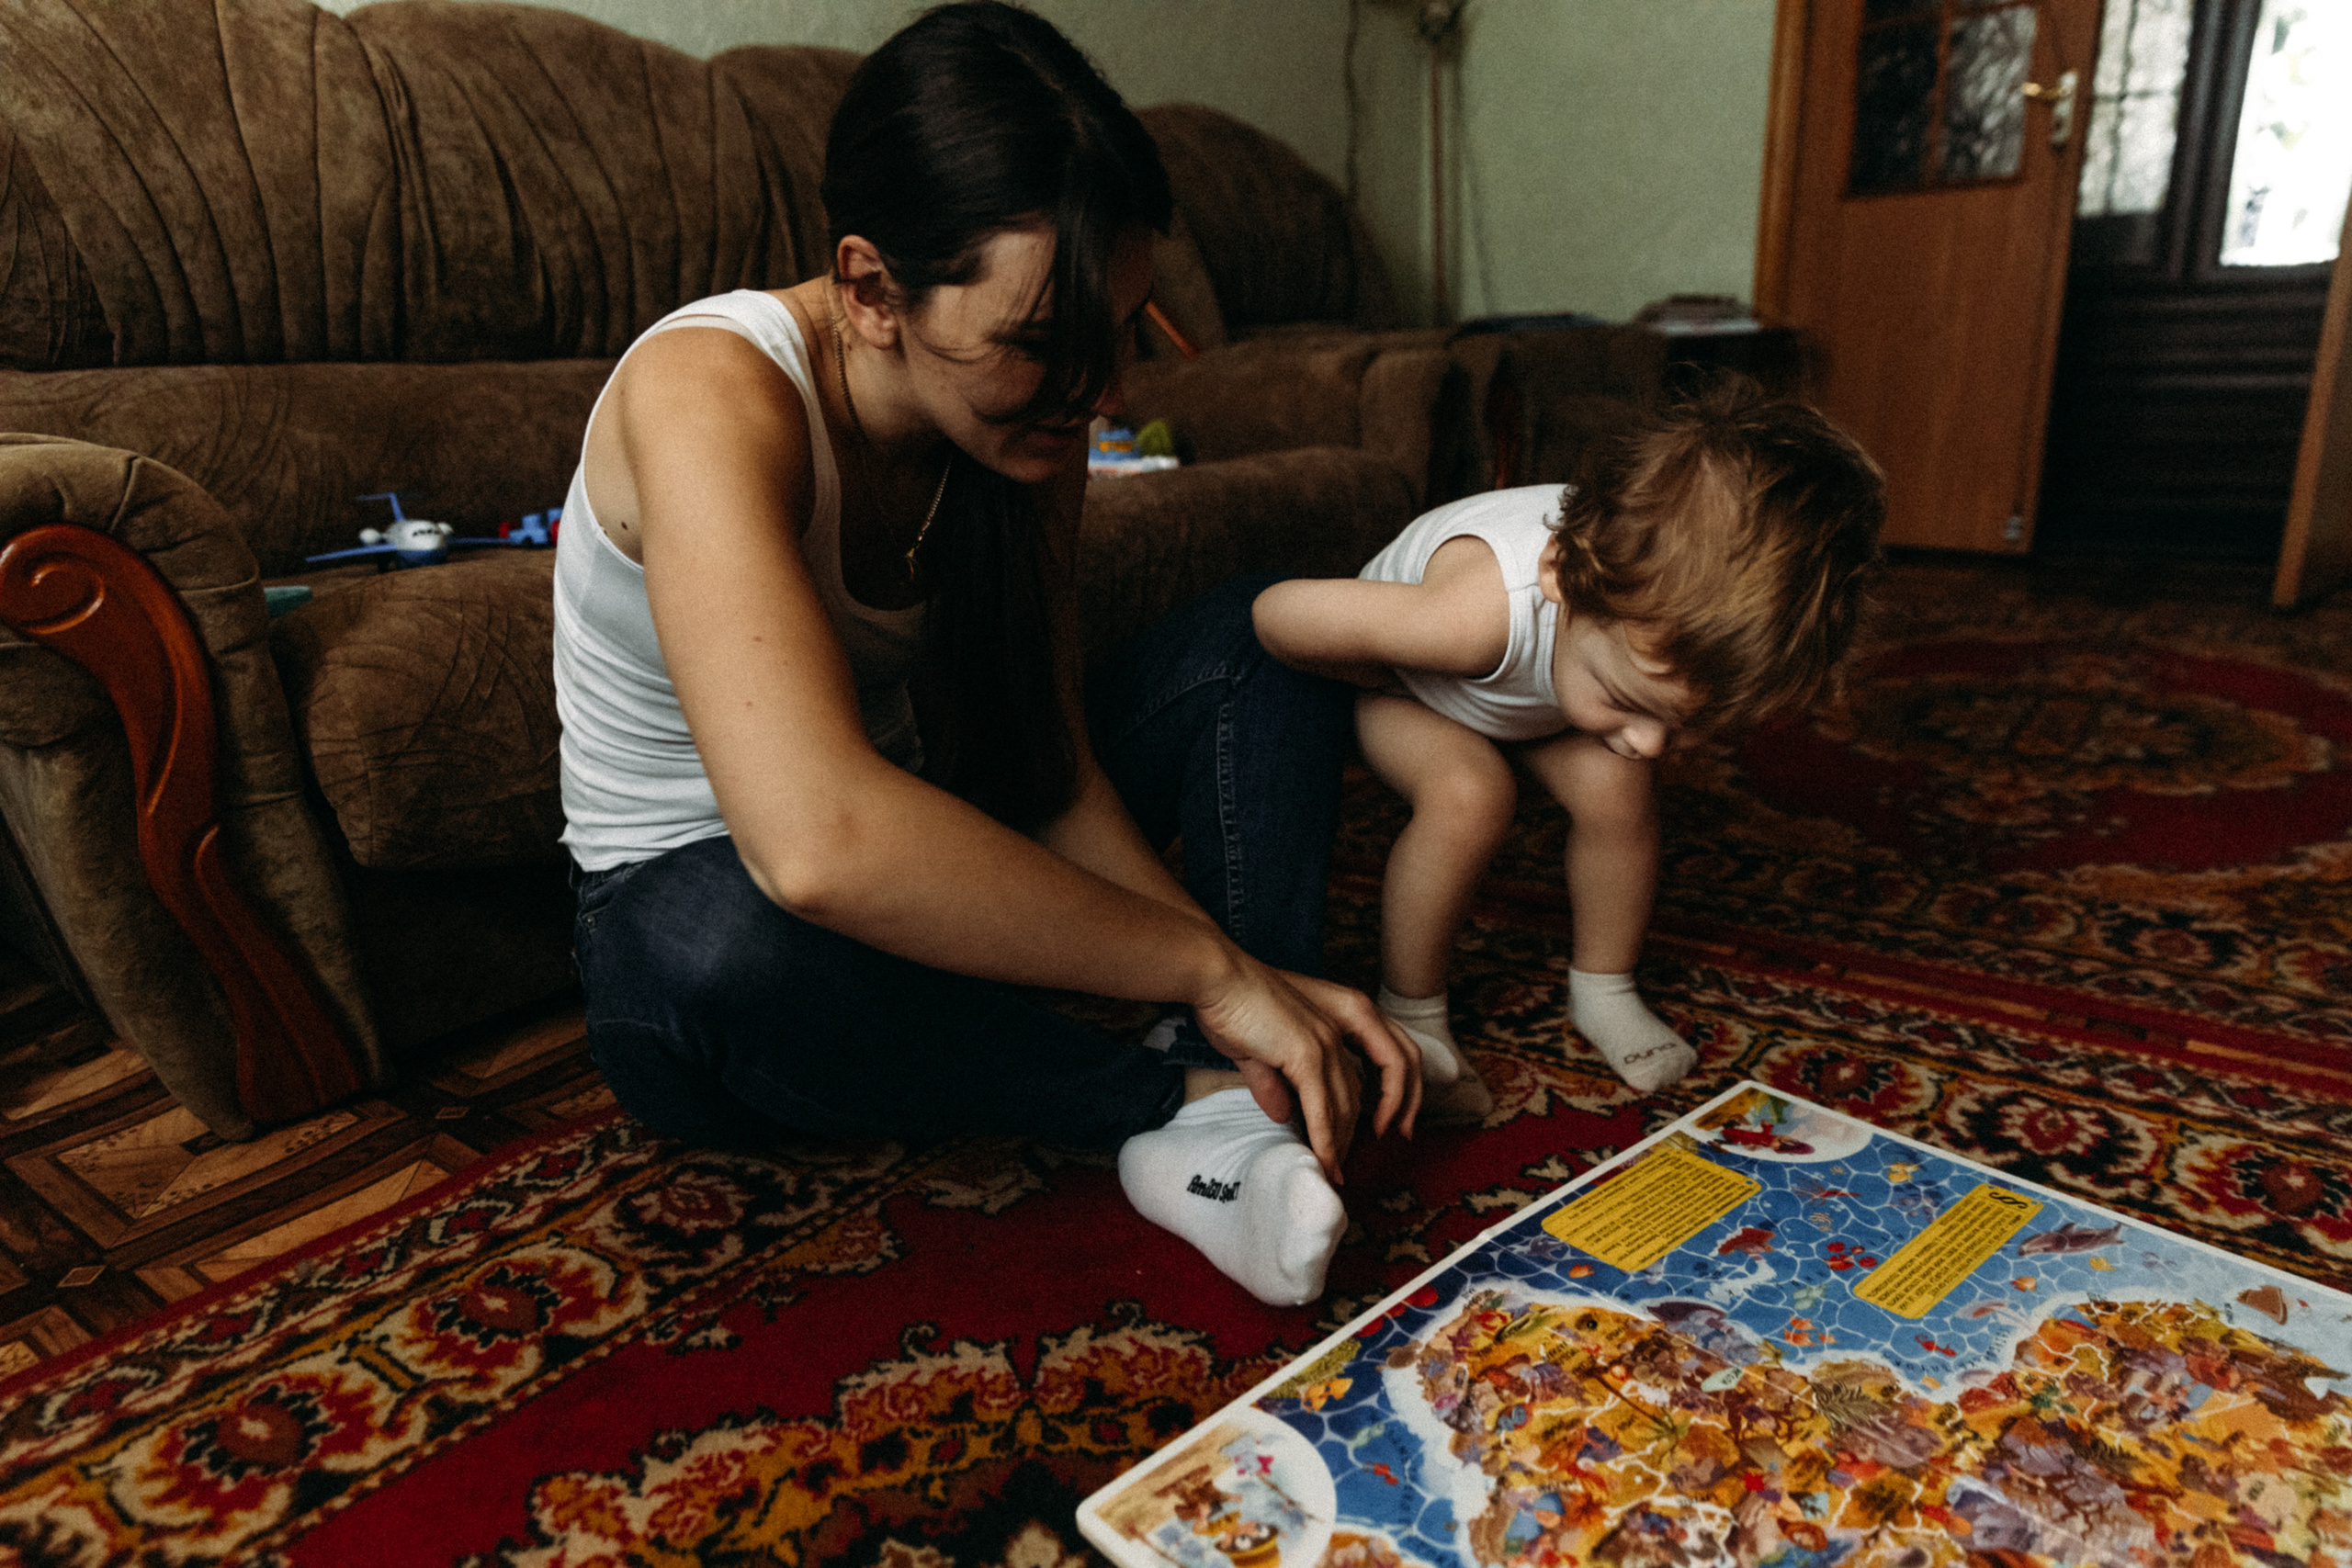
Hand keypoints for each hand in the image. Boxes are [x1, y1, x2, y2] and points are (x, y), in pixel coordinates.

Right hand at [1192, 958, 1423, 1181]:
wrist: (1217, 977)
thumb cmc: (1230, 1003)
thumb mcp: (1256, 1048)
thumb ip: (1272, 1081)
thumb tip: (1280, 1113)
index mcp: (1335, 1019)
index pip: (1364, 1071)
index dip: (1372, 1106)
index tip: (1366, 1134)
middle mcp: (1339, 1030)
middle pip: (1359, 1095)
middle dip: (1354, 1135)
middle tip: (1341, 1166)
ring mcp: (1325, 1043)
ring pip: (1345, 1108)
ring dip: (1340, 1145)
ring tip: (1331, 1172)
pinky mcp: (1307, 1055)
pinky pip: (1322, 1110)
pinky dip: (1326, 1141)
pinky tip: (1323, 1163)